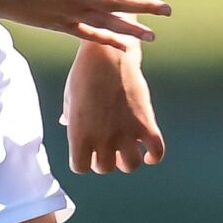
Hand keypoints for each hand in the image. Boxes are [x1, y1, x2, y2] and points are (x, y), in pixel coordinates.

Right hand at [0, 0, 170, 47]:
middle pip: (119, 1)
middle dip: (146, 6)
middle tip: (168, 11)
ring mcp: (71, 12)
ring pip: (109, 22)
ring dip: (134, 29)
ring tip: (154, 36)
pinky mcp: (62, 26)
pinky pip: (91, 35)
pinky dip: (109, 41)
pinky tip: (126, 47)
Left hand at [63, 44, 165, 173]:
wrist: (108, 54)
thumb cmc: (85, 73)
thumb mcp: (70, 97)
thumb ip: (69, 116)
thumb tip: (65, 123)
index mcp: (79, 134)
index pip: (80, 168)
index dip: (84, 162)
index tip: (87, 153)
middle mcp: (102, 138)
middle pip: (105, 168)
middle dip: (106, 160)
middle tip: (108, 147)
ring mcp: (125, 132)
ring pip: (131, 165)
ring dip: (128, 161)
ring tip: (127, 149)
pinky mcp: (146, 123)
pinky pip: (156, 151)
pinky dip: (154, 157)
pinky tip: (149, 154)